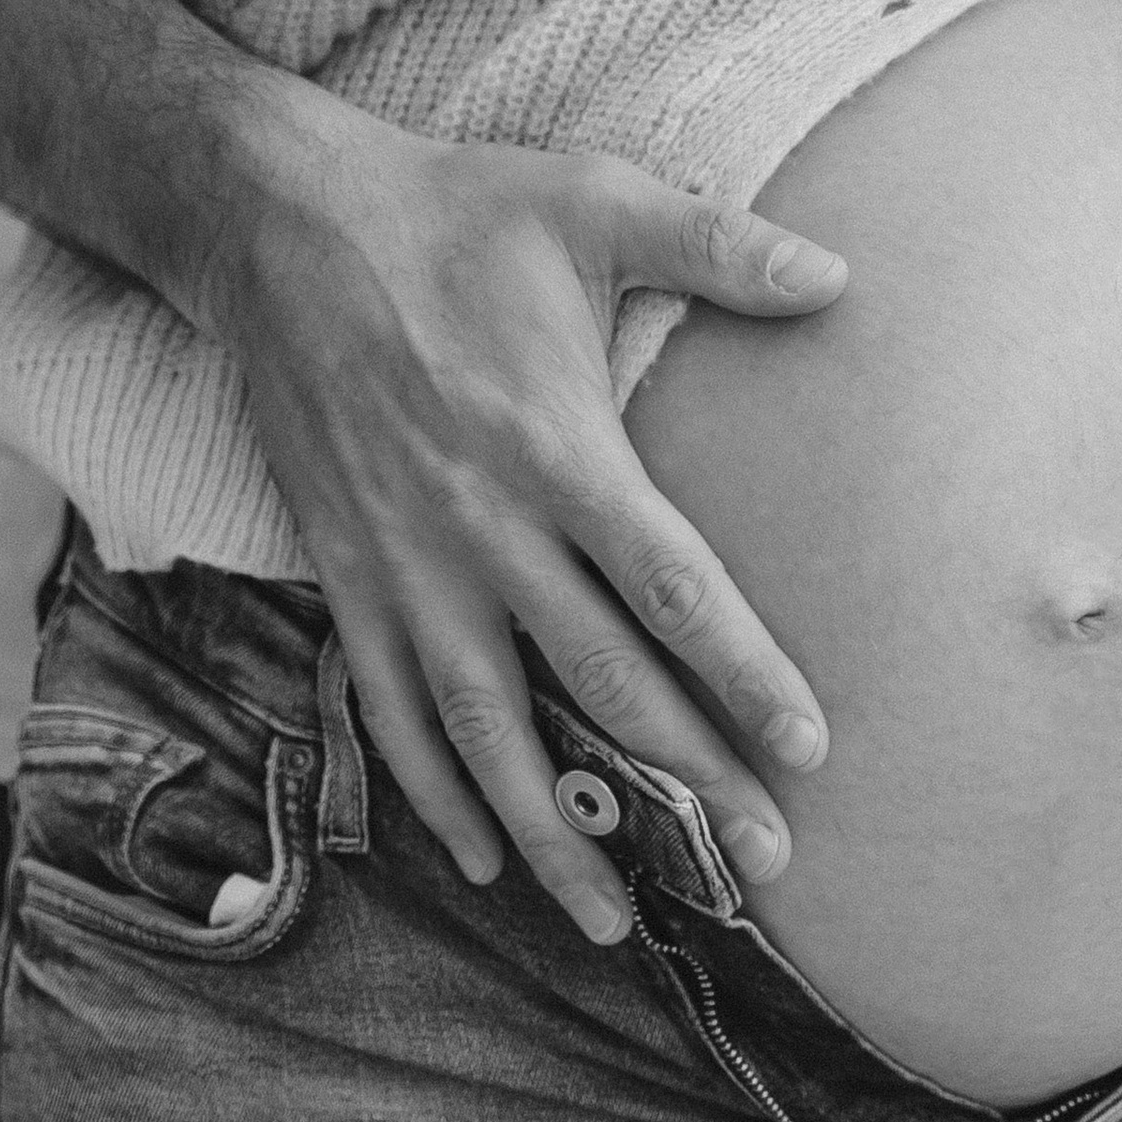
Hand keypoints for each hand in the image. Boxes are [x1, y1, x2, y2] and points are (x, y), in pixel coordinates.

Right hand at [201, 82, 844, 944]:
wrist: (280, 223)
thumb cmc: (456, 209)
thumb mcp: (596, 198)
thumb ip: (721, 245)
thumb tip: (841, 274)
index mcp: (555, 445)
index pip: (669, 586)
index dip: (743, 672)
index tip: (808, 748)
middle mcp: (481, 525)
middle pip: (598, 680)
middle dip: (683, 780)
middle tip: (761, 862)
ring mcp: (404, 561)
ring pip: (486, 728)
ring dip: (555, 830)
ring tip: (616, 923)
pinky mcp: (344, 571)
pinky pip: (390, 707)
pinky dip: (434, 790)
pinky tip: (482, 856)